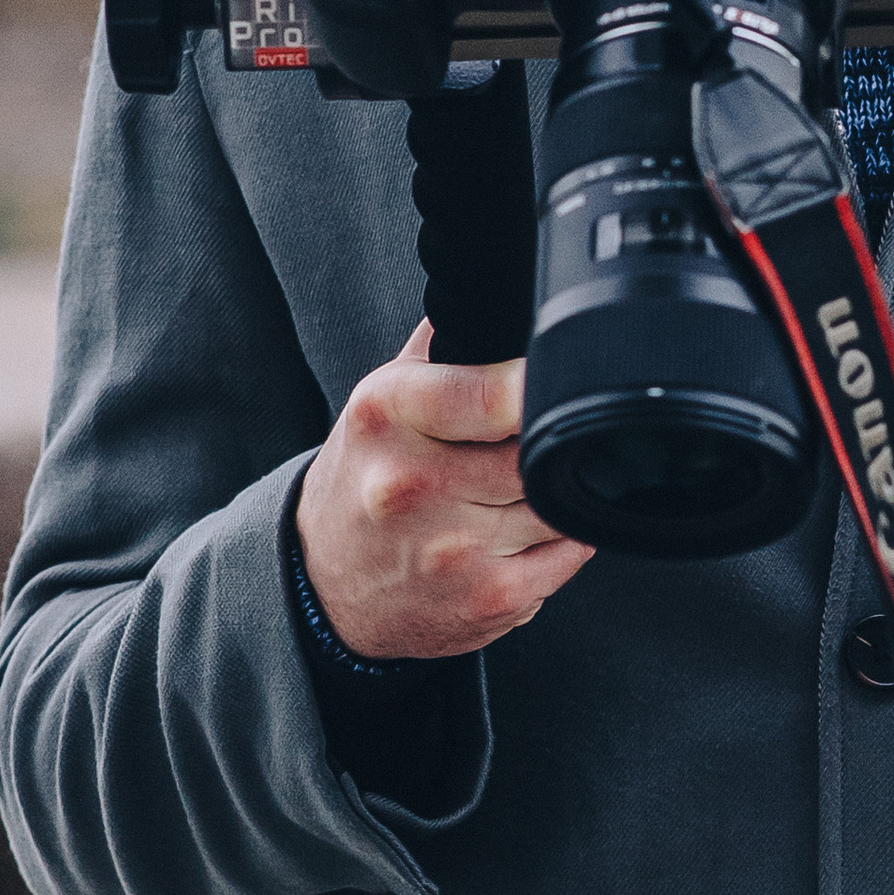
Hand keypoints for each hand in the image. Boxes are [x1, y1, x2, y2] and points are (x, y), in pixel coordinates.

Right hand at [294, 320, 594, 661]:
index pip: (491, 392)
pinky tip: (527, 528)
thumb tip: (508, 294)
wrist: (323, 579)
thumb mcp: (383, 394)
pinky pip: (570, 553)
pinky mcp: (485, 600)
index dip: (536, 384)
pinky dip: (566, 537)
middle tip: (533, 437)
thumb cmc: (365, 476)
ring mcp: (451, 550)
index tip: (549, 379)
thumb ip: (444, 343)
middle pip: (536, 448)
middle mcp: (412, 484)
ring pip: (560, 501)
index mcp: (387, 414)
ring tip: (521, 485)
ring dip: (560, 489)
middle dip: (548, 439)